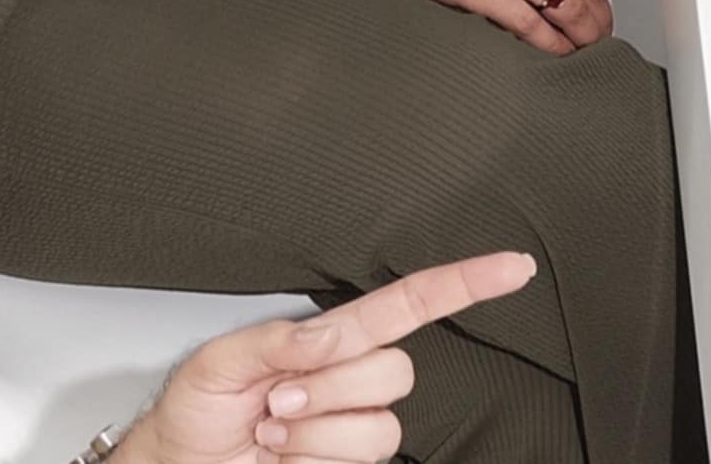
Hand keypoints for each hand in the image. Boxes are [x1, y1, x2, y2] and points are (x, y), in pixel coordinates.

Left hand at [117, 252, 542, 463]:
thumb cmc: (196, 409)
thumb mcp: (220, 359)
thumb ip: (276, 340)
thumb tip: (328, 337)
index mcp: (328, 339)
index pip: (407, 305)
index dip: (463, 285)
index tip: (513, 267)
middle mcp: (349, 381)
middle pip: (396, 371)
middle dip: (332, 386)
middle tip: (279, 397)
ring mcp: (351, 428)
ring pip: (379, 425)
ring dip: (316, 431)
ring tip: (274, 428)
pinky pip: (356, 463)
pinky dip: (311, 461)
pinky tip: (284, 457)